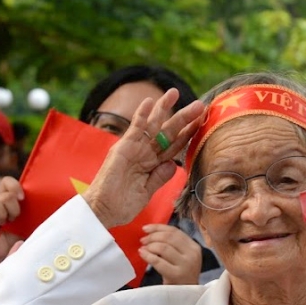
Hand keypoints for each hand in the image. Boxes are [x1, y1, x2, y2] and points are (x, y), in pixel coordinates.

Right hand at [0, 176, 23, 278]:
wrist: (3, 255)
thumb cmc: (17, 238)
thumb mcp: (28, 223)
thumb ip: (33, 212)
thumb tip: (51, 203)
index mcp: (8, 200)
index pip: (6, 182)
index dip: (14, 187)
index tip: (22, 199)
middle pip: (5, 194)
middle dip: (13, 208)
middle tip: (14, 220)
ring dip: (2, 215)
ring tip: (3, 224)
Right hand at [83, 88, 203, 227]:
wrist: (102, 211)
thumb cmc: (122, 205)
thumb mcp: (147, 191)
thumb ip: (160, 177)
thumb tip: (174, 164)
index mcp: (153, 164)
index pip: (175, 145)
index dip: (188, 133)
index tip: (203, 122)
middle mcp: (145, 153)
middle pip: (168, 131)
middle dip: (183, 117)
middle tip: (200, 104)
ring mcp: (134, 149)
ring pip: (153, 125)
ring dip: (164, 108)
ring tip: (175, 93)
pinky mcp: (122, 149)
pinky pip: (134, 129)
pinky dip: (141, 115)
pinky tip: (149, 102)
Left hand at [139, 224, 202, 284]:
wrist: (186, 296)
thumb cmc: (180, 275)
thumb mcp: (182, 257)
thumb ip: (173, 244)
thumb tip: (151, 232)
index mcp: (194, 247)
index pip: (175, 231)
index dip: (158, 227)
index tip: (145, 228)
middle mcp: (192, 254)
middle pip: (169, 237)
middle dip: (153, 236)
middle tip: (142, 240)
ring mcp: (186, 265)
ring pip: (164, 247)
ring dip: (150, 246)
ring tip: (143, 248)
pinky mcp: (177, 275)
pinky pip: (158, 261)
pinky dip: (148, 255)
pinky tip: (142, 254)